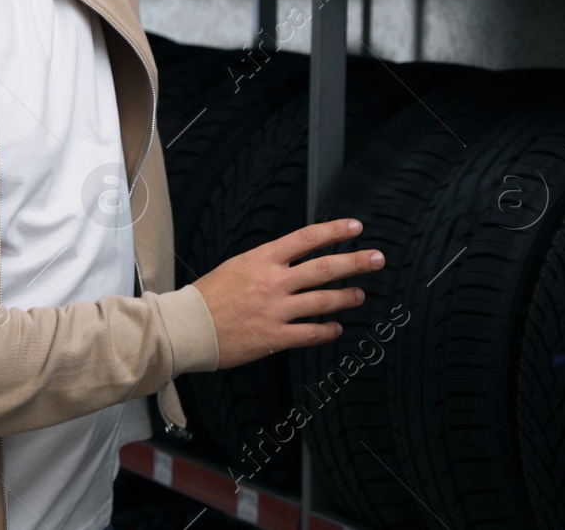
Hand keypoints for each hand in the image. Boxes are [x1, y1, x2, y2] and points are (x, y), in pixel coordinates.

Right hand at [189, 218, 384, 370]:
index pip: (307, 238)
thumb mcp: (237, 265)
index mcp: (263, 259)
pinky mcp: (275, 337)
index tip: (355, 227)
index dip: (335, 230)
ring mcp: (276, 310)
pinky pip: (311, 333)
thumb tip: (291, 261)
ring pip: (323, 301)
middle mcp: (274, 281)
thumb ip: (266, 264)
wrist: (187, 327)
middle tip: (377, 259)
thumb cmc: (206, 296)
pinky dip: (328, 330)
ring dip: (347, 298)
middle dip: (356, 262)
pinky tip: (336, 328)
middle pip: (325, 267)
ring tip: (360, 295)